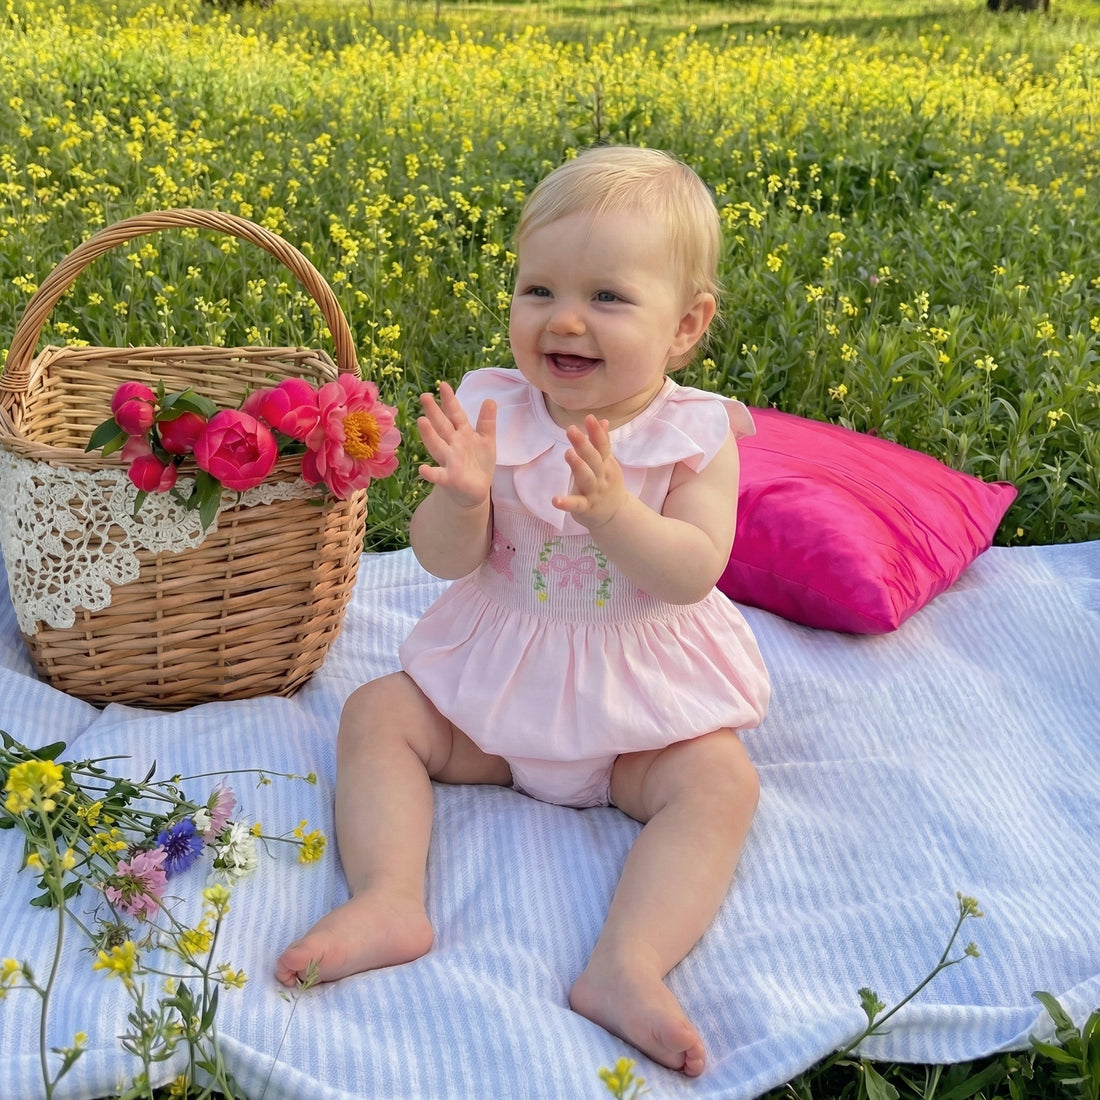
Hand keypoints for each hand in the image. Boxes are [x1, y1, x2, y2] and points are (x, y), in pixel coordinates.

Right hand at [417, 382, 496, 508]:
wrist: (476, 490)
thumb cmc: (478, 462)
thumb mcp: (486, 440)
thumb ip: (487, 422)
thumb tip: (490, 399)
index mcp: (462, 433)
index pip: (455, 414)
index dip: (450, 400)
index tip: (443, 384)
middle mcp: (452, 444)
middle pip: (442, 426)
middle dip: (434, 412)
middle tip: (424, 396)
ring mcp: (448, 461)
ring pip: (437, 446)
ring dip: (429, 435)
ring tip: (422, 421)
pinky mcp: (449, 479)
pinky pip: (438, 476)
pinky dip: (431, 473)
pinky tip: (423, 470)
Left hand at [553, 415, 626, 528]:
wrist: (616, 515)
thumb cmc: (607, 484)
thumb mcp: (608, 463)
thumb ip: (603, 443)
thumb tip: (602, 420)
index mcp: (606, 464)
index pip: (602, 446)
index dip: (596, 432)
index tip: (589, 417)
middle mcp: (602, 477)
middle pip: (594, 459)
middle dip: (583, 444)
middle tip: (571, 429)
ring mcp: (594, 493)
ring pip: (587, 478)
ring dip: (578, 466)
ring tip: (568, 454)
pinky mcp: (586, 508)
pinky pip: (577, 505)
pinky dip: (566, 503)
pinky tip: (555, 500)